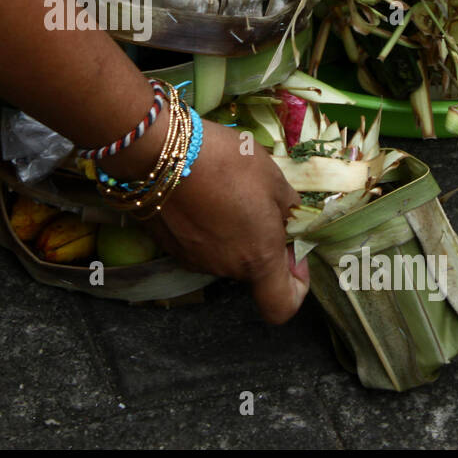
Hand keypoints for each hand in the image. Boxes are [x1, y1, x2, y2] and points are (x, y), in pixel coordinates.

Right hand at [142, 120, 309, 323]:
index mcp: (257, 259)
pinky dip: (203, 225)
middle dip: (259, 240)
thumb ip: (288, 210)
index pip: (282, 306)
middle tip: (256, 200)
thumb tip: (289, 223)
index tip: (292, 251)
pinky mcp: (167, 245)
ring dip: (229, 231)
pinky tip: (199, 194)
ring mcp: (192, 259)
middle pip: (251, 269)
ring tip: (223, 191)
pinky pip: (196, 242)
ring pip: (223, 253)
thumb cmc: (227, 163)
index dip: (296, 285)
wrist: (162, 151)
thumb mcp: (273, 178)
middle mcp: (224, 268)